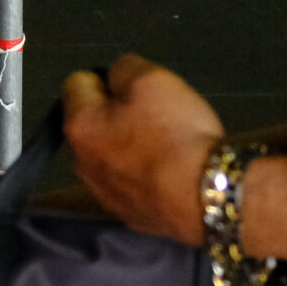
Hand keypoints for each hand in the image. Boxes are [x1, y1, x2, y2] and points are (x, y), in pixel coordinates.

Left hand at [60, 54, 222, 245]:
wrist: (209, 196)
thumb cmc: (174, 132)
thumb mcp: (151, 79)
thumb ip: (123, 69)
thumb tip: (114, 78)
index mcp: (80, 126)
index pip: (77, 83)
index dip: (106, 77)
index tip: (135, 87)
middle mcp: (82, 164)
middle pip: (94, 123)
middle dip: (117, 114)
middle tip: (155, 116)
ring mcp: (105, 195)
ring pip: (111, 156)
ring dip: (129, 147)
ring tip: (166, 147)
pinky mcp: (131, 216)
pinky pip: (130, 184)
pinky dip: (144, 175)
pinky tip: (169, 175)